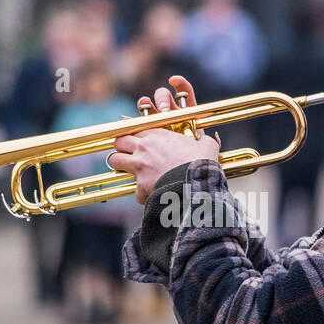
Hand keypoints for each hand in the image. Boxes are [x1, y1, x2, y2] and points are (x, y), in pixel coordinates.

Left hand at [110, 75, 219, 203]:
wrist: (196, 183)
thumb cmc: (201, 162)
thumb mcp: (206, 146)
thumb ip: (203, 140)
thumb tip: (208, 139)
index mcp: (157, 135)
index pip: (133, 128)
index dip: (131, 133)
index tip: (132, 137)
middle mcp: (144, 148)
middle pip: (118, 141)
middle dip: (121, 147)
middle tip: (128, 153)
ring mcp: (140, 166)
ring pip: (115, 161)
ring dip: (121, 165)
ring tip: (130, 171)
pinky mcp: (140, 185)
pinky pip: (134, 190)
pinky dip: (141, 194)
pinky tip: (150, 195)